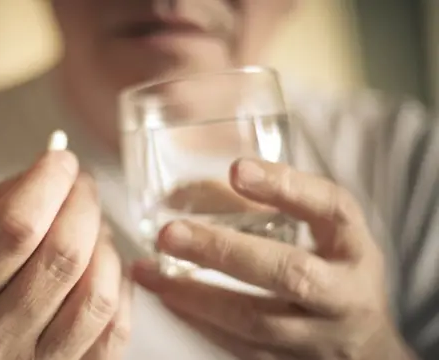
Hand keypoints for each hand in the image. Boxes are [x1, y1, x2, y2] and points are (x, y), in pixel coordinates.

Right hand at [0, 151, 131, 359]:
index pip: (15, 228)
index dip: (48, 183)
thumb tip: (48, 167)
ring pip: (95, 293)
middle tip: (82, 185)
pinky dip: (118, 284)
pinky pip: (115, 326)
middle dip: (82, 203)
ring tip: (93, 227)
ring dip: (104, 245)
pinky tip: (103, 266)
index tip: (61, 159)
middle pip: (62, 255)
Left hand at [132, 158, 415, 359]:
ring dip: (194, 294)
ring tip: (148, 269)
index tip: (236, 169)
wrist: (363, 346)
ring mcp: (316, 337)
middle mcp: (343, 294)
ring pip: (255, 320)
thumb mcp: (326, 235)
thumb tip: (193, 186)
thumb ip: (279, 206)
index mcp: (354, 248)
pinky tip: (164, 295)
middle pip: (290, 274)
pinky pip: (237, 346)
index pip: (331, 209)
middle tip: (170, 233)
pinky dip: (196, 320)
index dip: (286, 187)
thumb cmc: (334, 271)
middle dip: (225, 252)